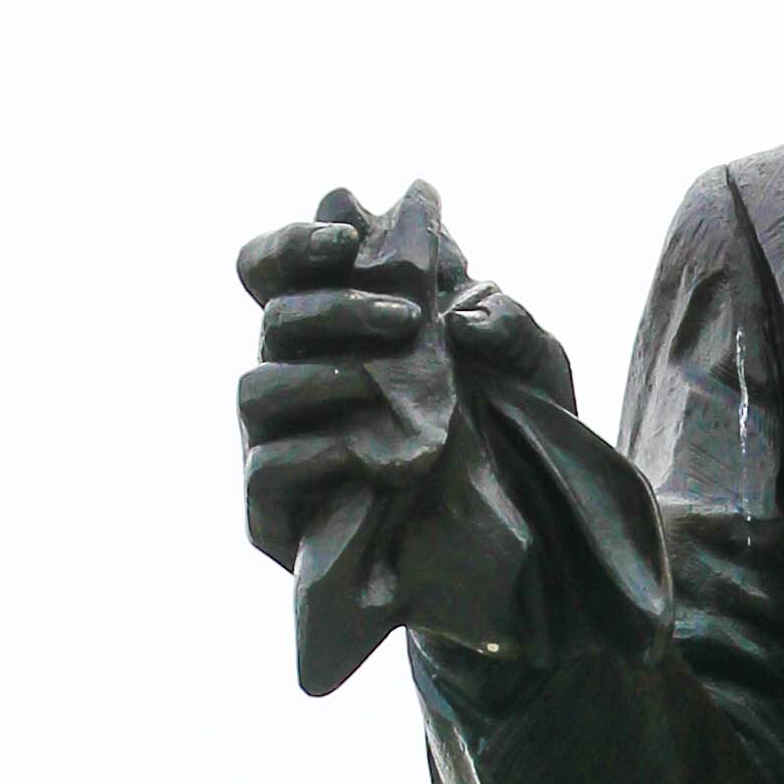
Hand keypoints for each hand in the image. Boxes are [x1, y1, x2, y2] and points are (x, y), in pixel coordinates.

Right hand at [236, 184, 572, 678]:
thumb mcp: (530, 370)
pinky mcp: (275, 513)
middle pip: (270, 316)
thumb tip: (465, 309)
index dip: (295, 243)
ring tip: (381, 386)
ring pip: (254, 387)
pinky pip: (269, 469)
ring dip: (320, 376)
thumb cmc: (509, 436)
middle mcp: (296, 377)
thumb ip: (506, 318)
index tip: (347, 236)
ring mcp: (279, 443)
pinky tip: (370, 454)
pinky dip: (317, 453)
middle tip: (403, 316)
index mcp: (336, 329)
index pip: (275, 269)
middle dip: (334, 306)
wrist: (517, 547)